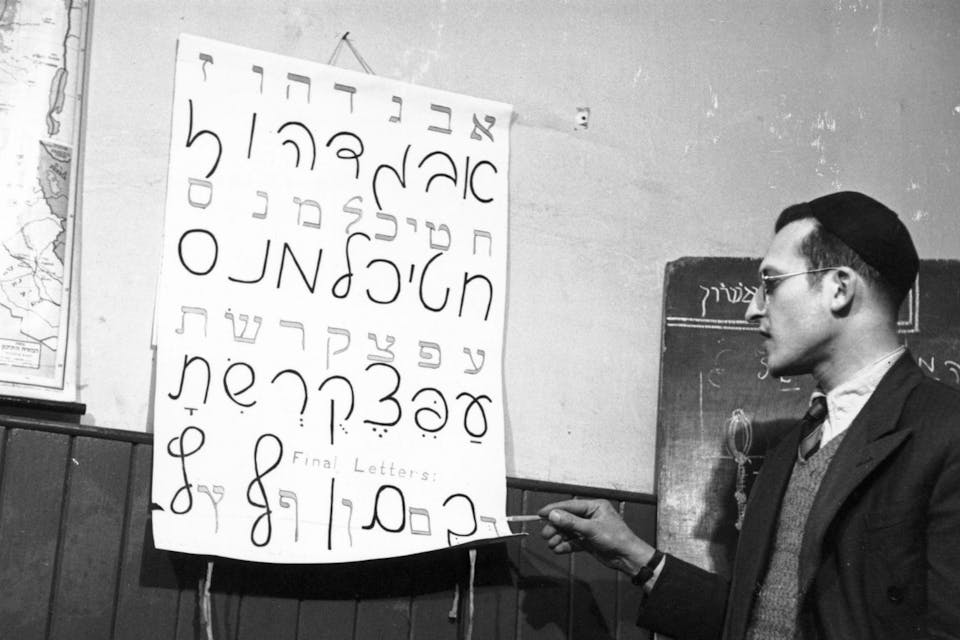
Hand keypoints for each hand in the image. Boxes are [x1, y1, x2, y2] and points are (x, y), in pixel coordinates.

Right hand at [538, 499, 653, 575]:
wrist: (628, 557)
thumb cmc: (616, 538)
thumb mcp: (591, 529)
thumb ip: (571, 522)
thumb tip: (554, 515)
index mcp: (595, 507)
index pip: (570, 505)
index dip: (554, 509)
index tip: (540, 513)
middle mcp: (591, 516)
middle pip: (567, 519)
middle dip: (555, 527)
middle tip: (545, 534)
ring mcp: (589, 529)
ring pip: (569, 531)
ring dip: (559, 537)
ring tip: (551, 544)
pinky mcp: (588, 541)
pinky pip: (573, 541)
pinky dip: (565, 545)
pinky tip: (558, 549)